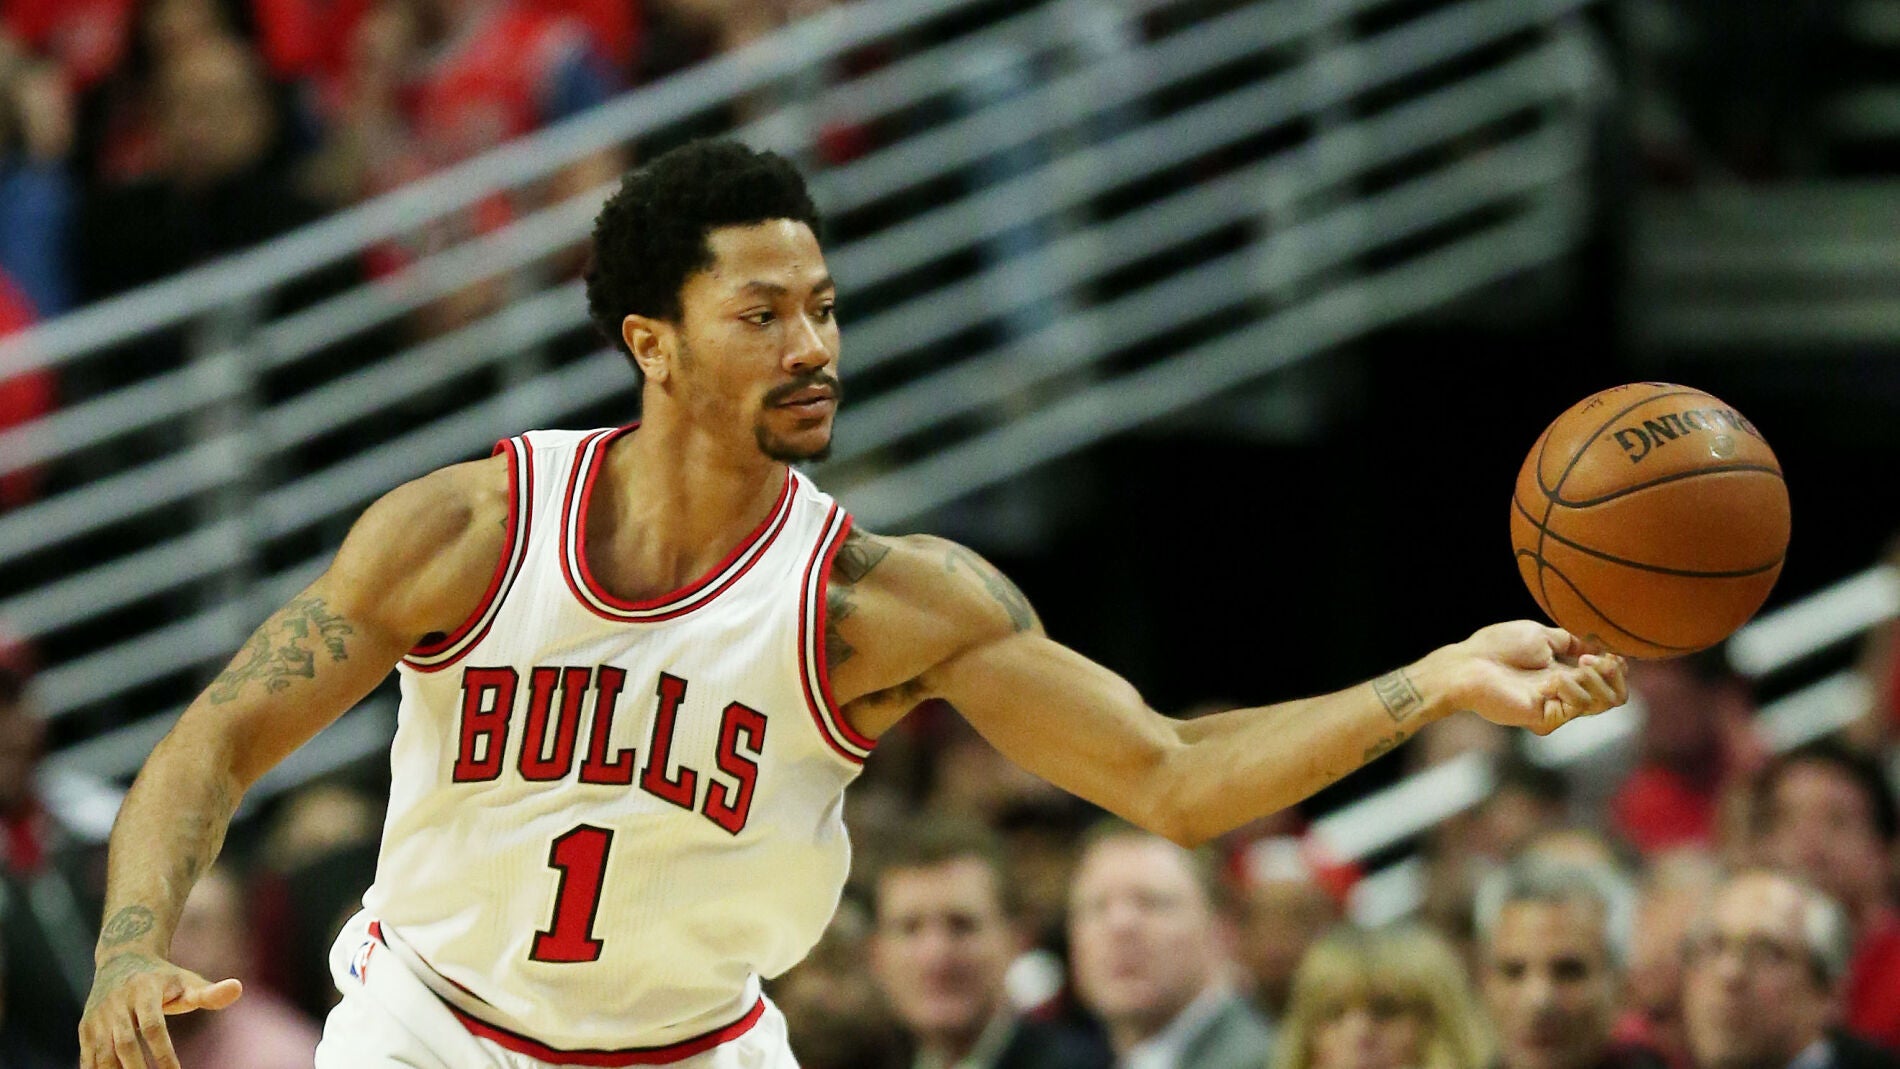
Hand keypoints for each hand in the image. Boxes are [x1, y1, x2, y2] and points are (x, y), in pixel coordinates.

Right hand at [80, 952, 241, 1068]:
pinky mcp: (85, 1028)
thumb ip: (209, 993)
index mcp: (144, 991)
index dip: (163, 1053)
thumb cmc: (164, 978)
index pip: (154, 1027)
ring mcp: (98, 1017)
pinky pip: (88, 1057)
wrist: (122, 959)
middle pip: (125, 1044)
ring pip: (103, 1053)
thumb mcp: (186, 981)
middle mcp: (117, 1004)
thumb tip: (238, 988)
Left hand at [1441, 621, 1628, 734]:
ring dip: (1599, 677)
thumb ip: (1571, 641)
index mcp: (1565, 673)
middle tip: (1598, 658)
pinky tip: (1560, 677)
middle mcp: (1565, 693)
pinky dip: (1577, 687)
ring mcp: (1557, 707)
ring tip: (1583, 663)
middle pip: (1614, 695)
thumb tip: (1601, 644)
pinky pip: (1580, 706)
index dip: (1618, 666)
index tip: (1615, 652)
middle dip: (1615, 672)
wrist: (1468, 664)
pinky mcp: (1547, 718)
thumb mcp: (1542, 635)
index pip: (1607, 679)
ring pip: (1604, 702)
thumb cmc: (1498, 646)